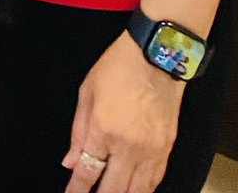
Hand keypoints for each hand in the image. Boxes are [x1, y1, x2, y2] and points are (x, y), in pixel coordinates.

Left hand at [62, 32, 184, 192]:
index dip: (77, 189)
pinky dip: (143, 191)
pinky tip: (133, 191)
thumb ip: (78, 132)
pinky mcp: (167, 151)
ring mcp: (151, 152)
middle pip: (113, 189)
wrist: (157, 59)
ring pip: (137, 191)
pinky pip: (155, 182)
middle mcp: (128, 148)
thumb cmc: (117, 69)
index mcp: (103, 131)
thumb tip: (70, 162)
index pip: (88, 172)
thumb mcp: (87, 93)